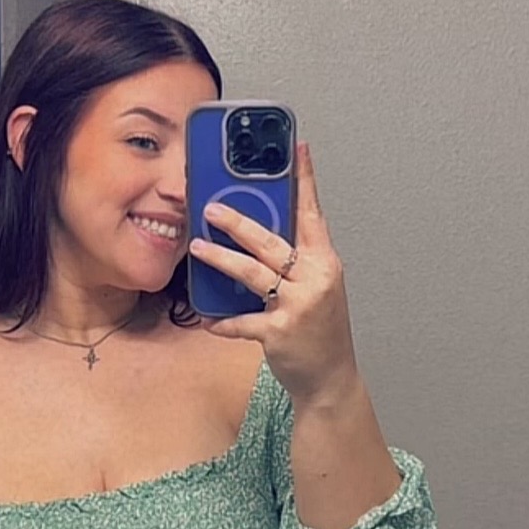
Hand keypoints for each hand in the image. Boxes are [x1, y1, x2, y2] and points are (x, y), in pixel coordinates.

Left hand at [190, 140, 359, 407]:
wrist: (330, 378)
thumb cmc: (320, 330)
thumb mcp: (318, 288)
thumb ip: (296, 261)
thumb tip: (259, 234)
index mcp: (325, 262)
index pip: (313, 214)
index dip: (304, 181)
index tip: (296, 149)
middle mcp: (314, 279)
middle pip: (271, 241)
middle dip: (238, 222)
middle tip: (210, 208)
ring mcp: (297, 305)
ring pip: (252, 274)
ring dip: (221, 259)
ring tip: (197, 247)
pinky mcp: (279, 332)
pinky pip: (243, 321)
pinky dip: (223, 321)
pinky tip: (207, 319)